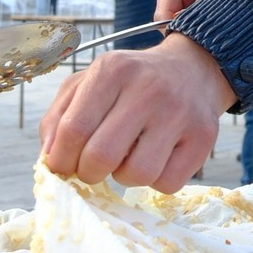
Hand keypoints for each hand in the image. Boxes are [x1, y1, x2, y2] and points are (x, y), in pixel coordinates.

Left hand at [38, 35, 231, 191]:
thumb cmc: (130, 83)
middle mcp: (148, 88)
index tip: (63, 166)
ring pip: (136, 176)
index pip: (73, 130)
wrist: (192, 69)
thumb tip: (49, 160)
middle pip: (101, 157)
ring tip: (128, 157)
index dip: (61, 160)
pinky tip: (156, 158)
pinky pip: (168, 184)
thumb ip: (59, 117)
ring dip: (124, 177)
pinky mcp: (203, 137)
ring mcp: (179, 113)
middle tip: (93, 168)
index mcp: (112, 70)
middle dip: (88, 173)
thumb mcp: (88, 83)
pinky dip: (156, 180)